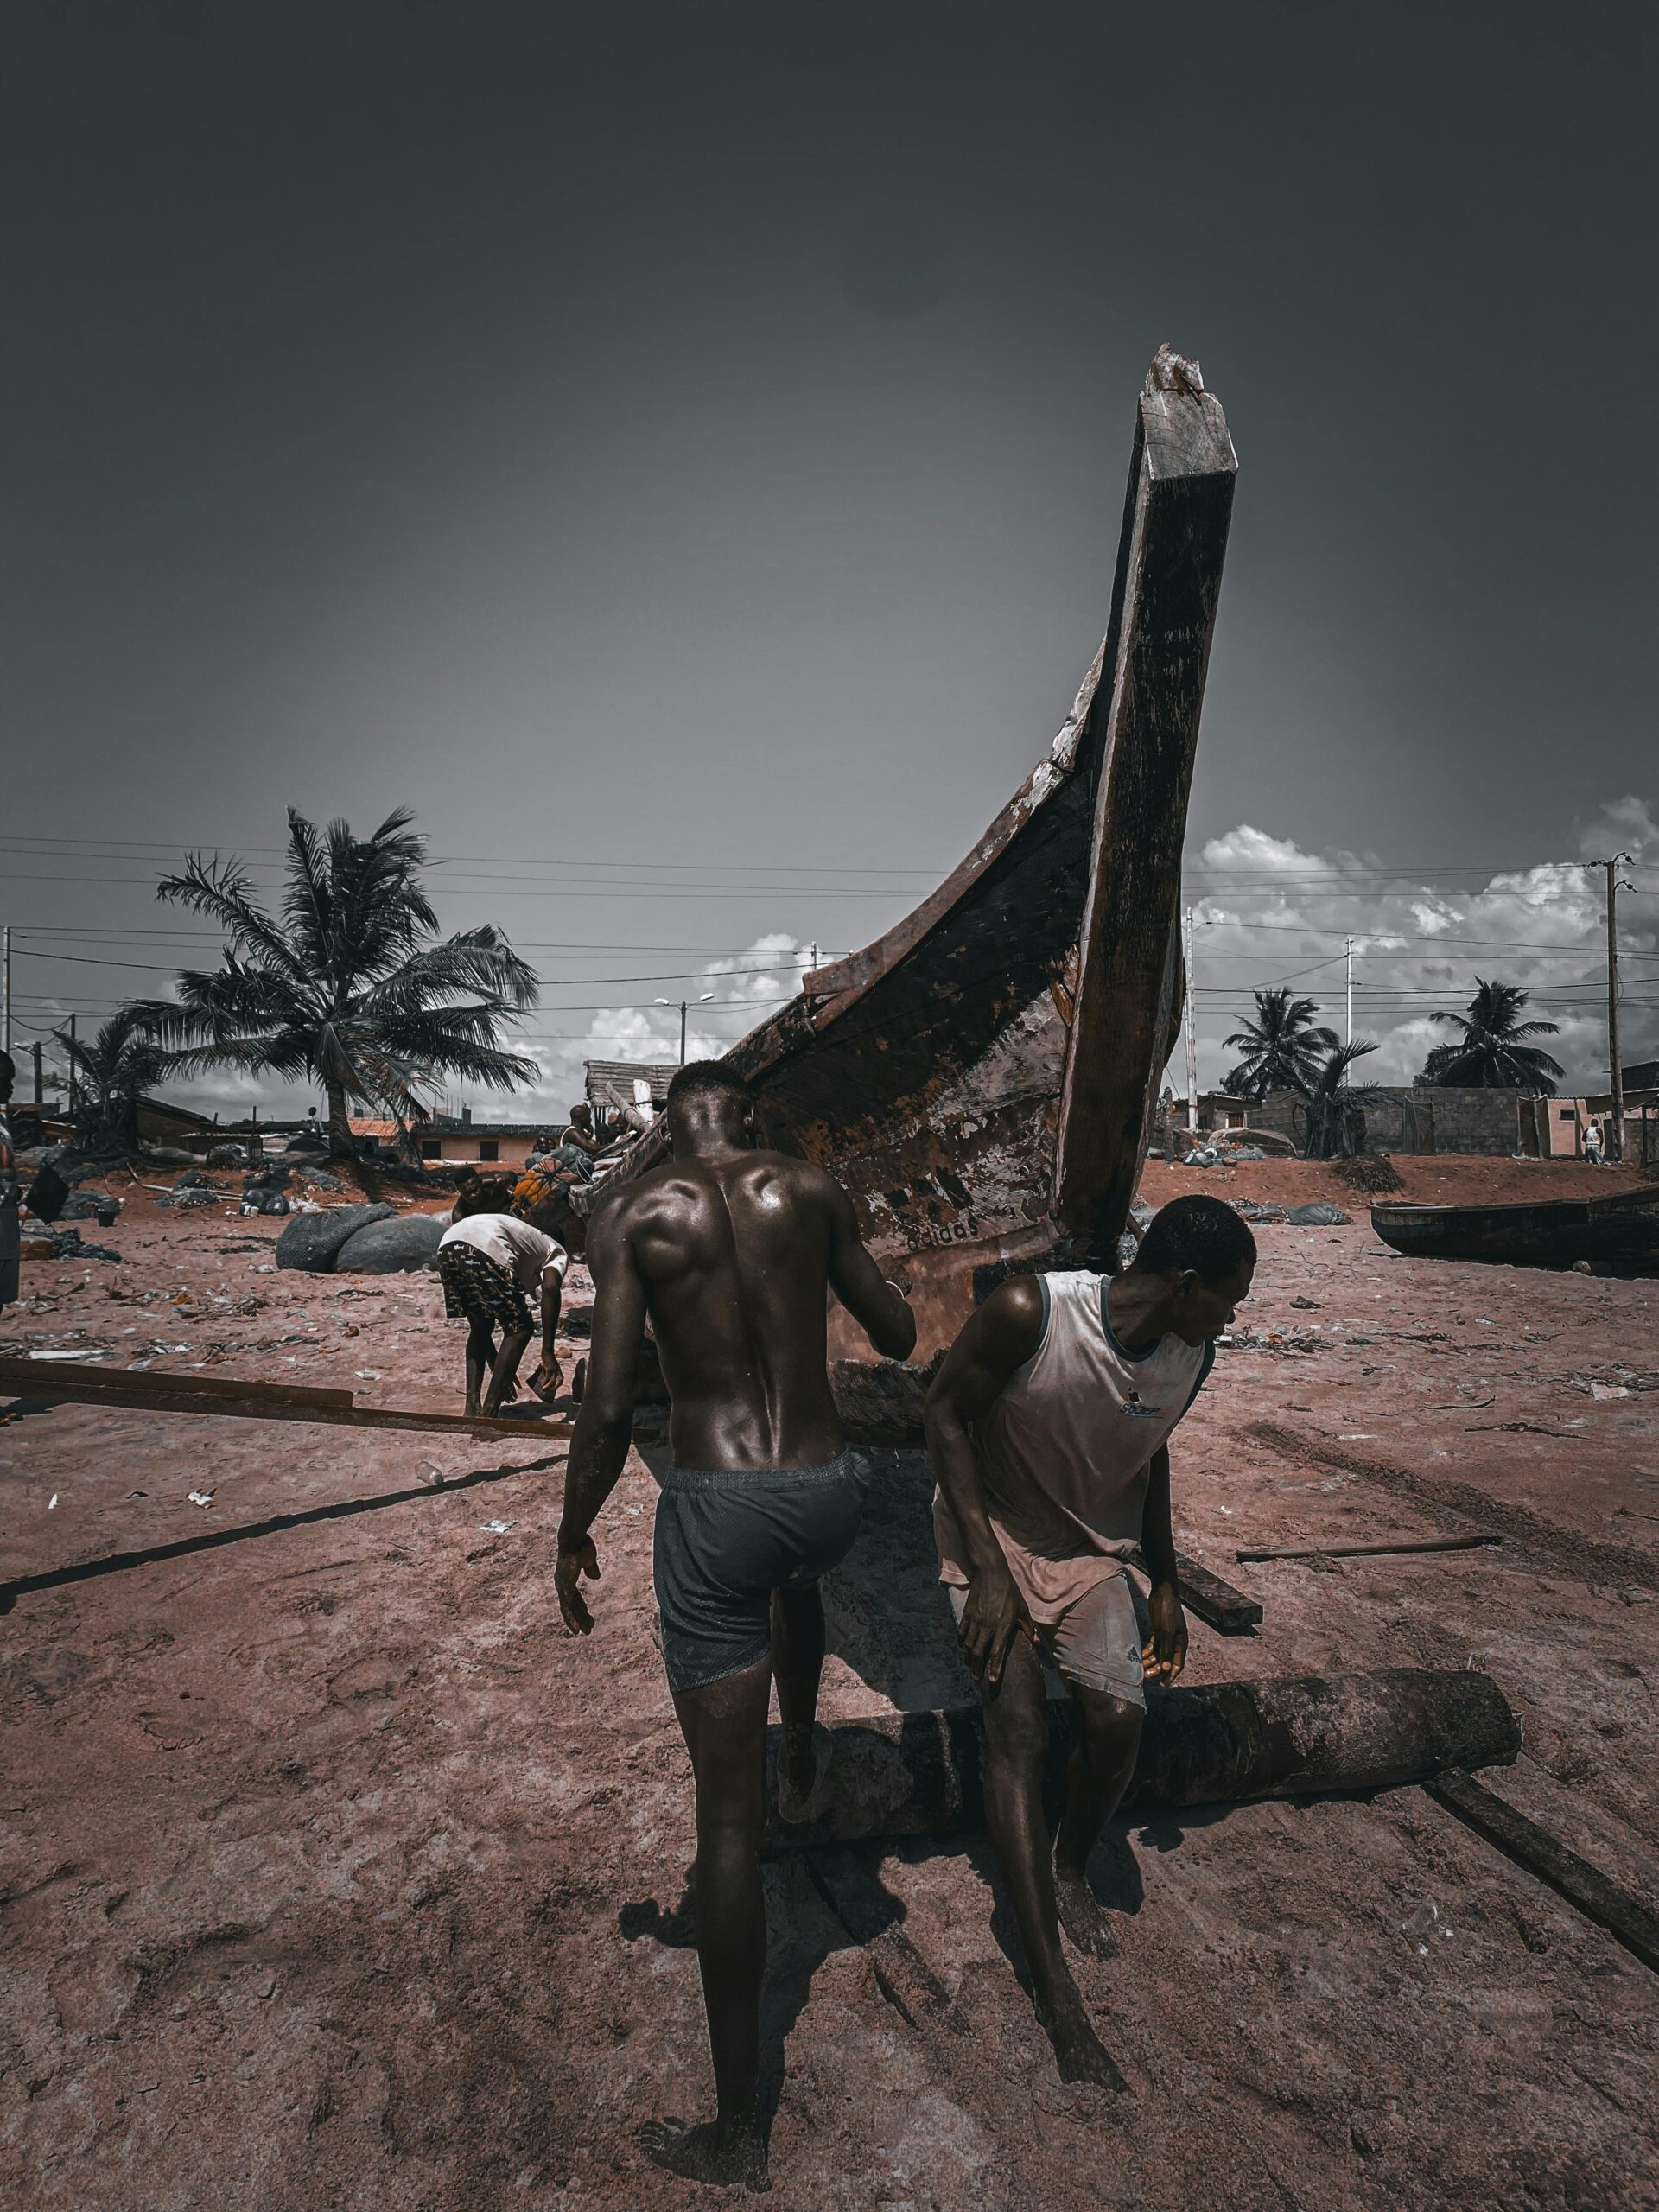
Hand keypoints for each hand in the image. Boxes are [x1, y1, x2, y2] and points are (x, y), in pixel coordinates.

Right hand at [530, 1355, 562, 1400]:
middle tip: (551, 1391)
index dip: (559, 1384)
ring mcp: (554, 1370)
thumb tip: (539, 1375)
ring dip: (548, 1386)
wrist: (547, 1351)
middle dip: (557, 1386)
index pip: (561, 1378)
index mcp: (558, 1370)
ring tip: (543, 1389)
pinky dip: (545, 1382)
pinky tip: (542, 1385)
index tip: (554, 1388)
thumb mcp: (547, 1366)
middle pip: (561, 1380)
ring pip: (553, 1381)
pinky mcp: (549, 1368)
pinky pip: (548, 1377)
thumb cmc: (547, 1359)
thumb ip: (545, 1371)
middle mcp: (558, 1370)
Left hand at [555, 1534, 599, 1634]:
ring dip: (577, 1621)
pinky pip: (567, 1608)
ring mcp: (561, 1586)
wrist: (574, 1538)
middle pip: (571, 1605)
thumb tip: (595, 1577)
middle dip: (580, 1617)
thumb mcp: (589, 1559)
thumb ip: (591, 1568)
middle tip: (588, 1629)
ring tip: (585, 1632)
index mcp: (567, 1577)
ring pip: (569, 1610)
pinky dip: (571, 1620)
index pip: (573, 1596)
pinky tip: (577, 1629)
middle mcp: (562, 1583)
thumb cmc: (581, 1544)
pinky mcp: (563, 1588)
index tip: (587, 1613)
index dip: (580, 1606)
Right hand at [957, 1559, 1029, 1689]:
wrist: (991, 1573)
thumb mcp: (1022, 1608)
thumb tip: (1035, 1641)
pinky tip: (962, 1649)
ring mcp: (976, 1620)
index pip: (997, 1652)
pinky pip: (962, 1632)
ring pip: (968, 1645)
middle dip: (977, 1668)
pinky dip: (961, 1643)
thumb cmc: (1010, 1591)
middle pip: (979, 1652)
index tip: (992, 1680)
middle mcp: (988, 1625)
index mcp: (1003, 1626)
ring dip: (968, 1658)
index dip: (994, 1668)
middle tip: (976, 1678)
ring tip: (969, 1667)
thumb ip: (1028, 1626)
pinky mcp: (967, 1613)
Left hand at [1141, 1580, 1187, 1686]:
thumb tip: (1167, 1669)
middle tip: (1145, 1676)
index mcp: (1181, 1643)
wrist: (1163, 1592)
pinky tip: (1139, 1657)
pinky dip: (1147, 1652)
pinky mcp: (1158, 1630)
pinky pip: (1153, 1646)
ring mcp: (1166, 1636)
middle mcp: (1175, 1641)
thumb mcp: (1166, 1631)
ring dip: (1150, 1661)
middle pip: (1166, 1660)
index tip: (1162, 1684)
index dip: (1170, 1675)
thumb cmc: (1167, 1610)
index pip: (1177, 1664)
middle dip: (1157, 1669)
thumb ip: (1166, 1650)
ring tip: (1140, 1669)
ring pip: (1159, 1654)